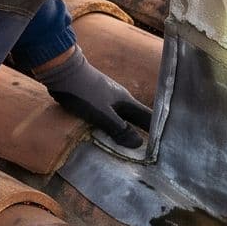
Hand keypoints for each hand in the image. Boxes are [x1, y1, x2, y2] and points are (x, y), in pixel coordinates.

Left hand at [28, 47, 150, 149]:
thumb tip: (139, 143)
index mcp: (126, 101)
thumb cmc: (84, 92)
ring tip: (130, 151)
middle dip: (143, 134)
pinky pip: (108, 119)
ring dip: (126, 132)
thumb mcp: (102, 113)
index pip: (148, 117)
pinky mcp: (95, 103)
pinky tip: (108, 139)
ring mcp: (107, 101)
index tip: (164, 148)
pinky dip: (112, 130)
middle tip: (148, 154)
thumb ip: (119, 128)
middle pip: (136, 119)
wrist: (62, 72)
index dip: (157, 131)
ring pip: (122, 119)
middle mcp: (120, 100)